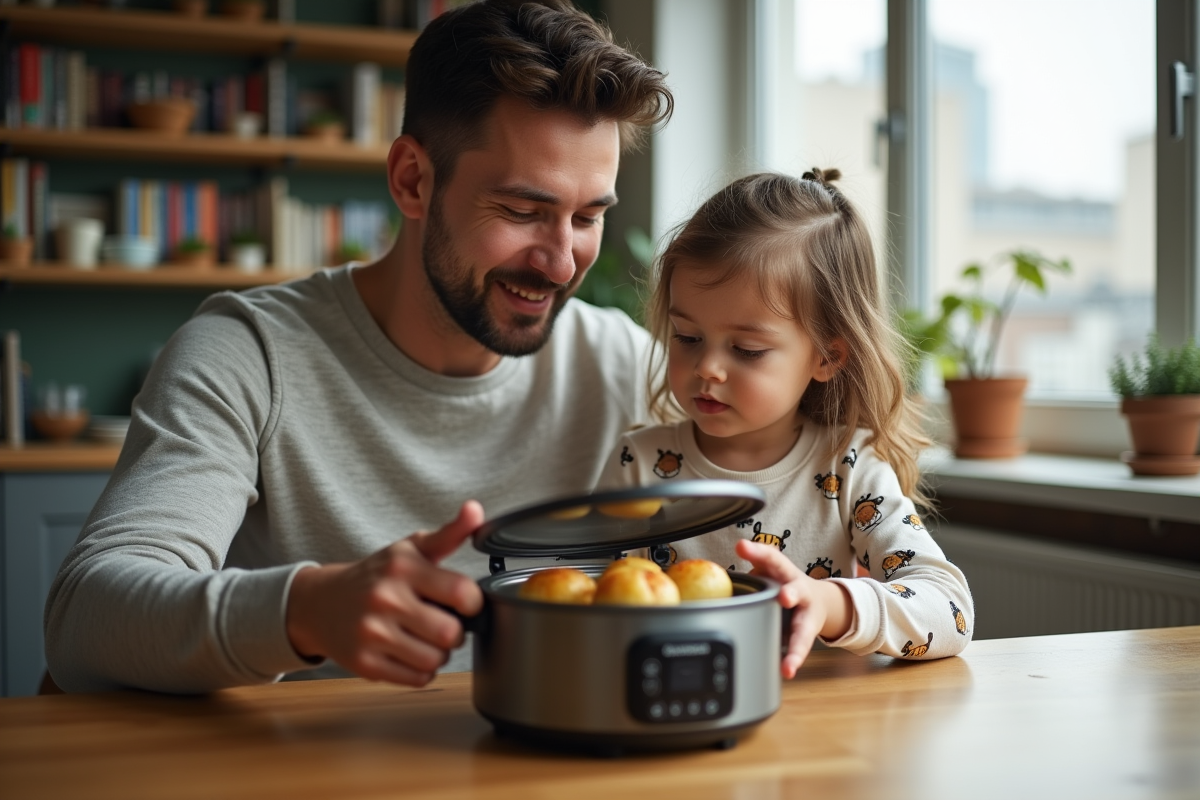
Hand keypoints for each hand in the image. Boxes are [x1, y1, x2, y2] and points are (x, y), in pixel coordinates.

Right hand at [285, 501, 485, 686]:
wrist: (321, 602)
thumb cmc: (376, 575)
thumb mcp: (410, 549)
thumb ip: (449, 533)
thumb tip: (475, 510)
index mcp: (402, 567)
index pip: (462, 592)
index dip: (472, 602)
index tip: (463, 602)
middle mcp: (385, 599)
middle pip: (451, 633)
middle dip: (455, 631)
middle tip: (443, 622)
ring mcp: (372, 633)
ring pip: (436, 660)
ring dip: (439, 653)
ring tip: (426, 638)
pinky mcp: (364, 664)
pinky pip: (417, 679)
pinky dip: (421, 670)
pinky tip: (410, 652)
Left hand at [736, 539, 852, 678]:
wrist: (819, 602)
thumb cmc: (786, 584)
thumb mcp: (770, 570)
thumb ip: (748, 574)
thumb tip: (713, 579)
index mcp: (785, 572)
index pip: (770, 557)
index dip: (756, 552)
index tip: (742, 547)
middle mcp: (799, 592)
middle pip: (796, 591)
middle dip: (790, 594)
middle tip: (784, 597)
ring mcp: (805, 616)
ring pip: (802, 630)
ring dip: (795, 645)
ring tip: (789, 660)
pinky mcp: (806, 636)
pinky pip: (799, 649)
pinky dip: (792, 660)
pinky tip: (786, 670)